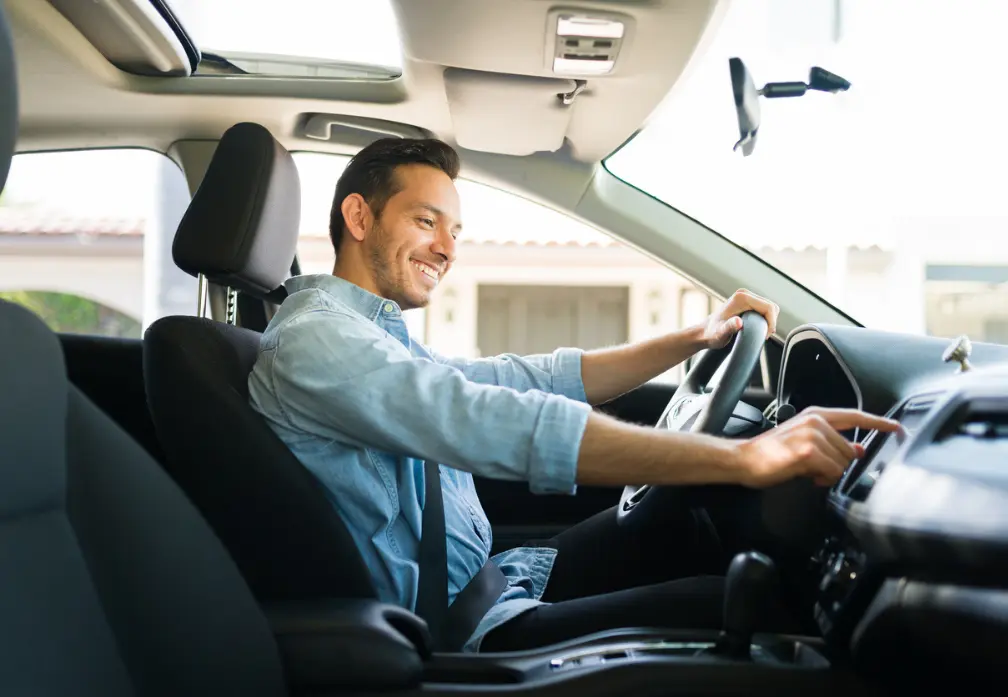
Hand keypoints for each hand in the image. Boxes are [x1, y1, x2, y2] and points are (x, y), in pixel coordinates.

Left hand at [703, 289, 779, 348]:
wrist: (705, 332)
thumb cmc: (712, 334)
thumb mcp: (721, 334)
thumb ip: (730, 327)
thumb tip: (739, 322)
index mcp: (741, 298)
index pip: (768, 307)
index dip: (771, 323)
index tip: (764, 336)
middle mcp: (744, 294)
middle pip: (771, 306)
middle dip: (771, 322)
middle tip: (763, 336)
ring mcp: (746, 296)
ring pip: (769, 308)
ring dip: (769, 321)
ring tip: (760, 333)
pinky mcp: (747, 301)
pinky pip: (764, 309)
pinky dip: (765, 319)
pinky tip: (757, 328)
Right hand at [734, 407, 903, 488]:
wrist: (744, 459)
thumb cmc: (770, 453)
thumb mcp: (804, 442)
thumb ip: (832, 442)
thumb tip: (857, 449)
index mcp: (815, 416)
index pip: (855, 416)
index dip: (878, 422)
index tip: (896, 427)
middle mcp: (816, 422)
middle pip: (850, 449)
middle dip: (839, 465)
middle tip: (817, 470)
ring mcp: (812, 435)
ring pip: (842, 463)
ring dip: (830, 474)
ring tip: (809, 472)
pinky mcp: (808, 452)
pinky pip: (832, 472)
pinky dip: (823, 479)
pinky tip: (808, 476)